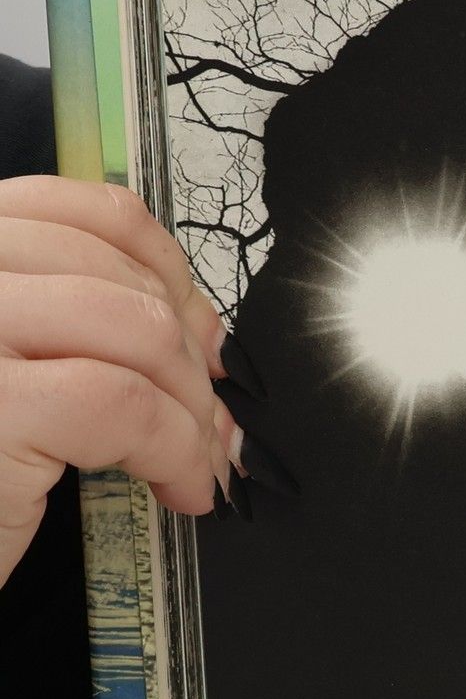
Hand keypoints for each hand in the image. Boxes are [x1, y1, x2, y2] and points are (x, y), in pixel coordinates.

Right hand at [0, 174, 252, 585]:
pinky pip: (126, 408)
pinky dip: (178, 451)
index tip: (198, 332)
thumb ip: (65, 319)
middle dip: (191, 356)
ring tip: (197, 460)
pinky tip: (181, 488)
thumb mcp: (4, 364)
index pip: (74, 210)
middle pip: (117, 276)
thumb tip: (196, 330)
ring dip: (192, 407)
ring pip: (136, 334)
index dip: (161, 270)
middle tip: (211, 421)